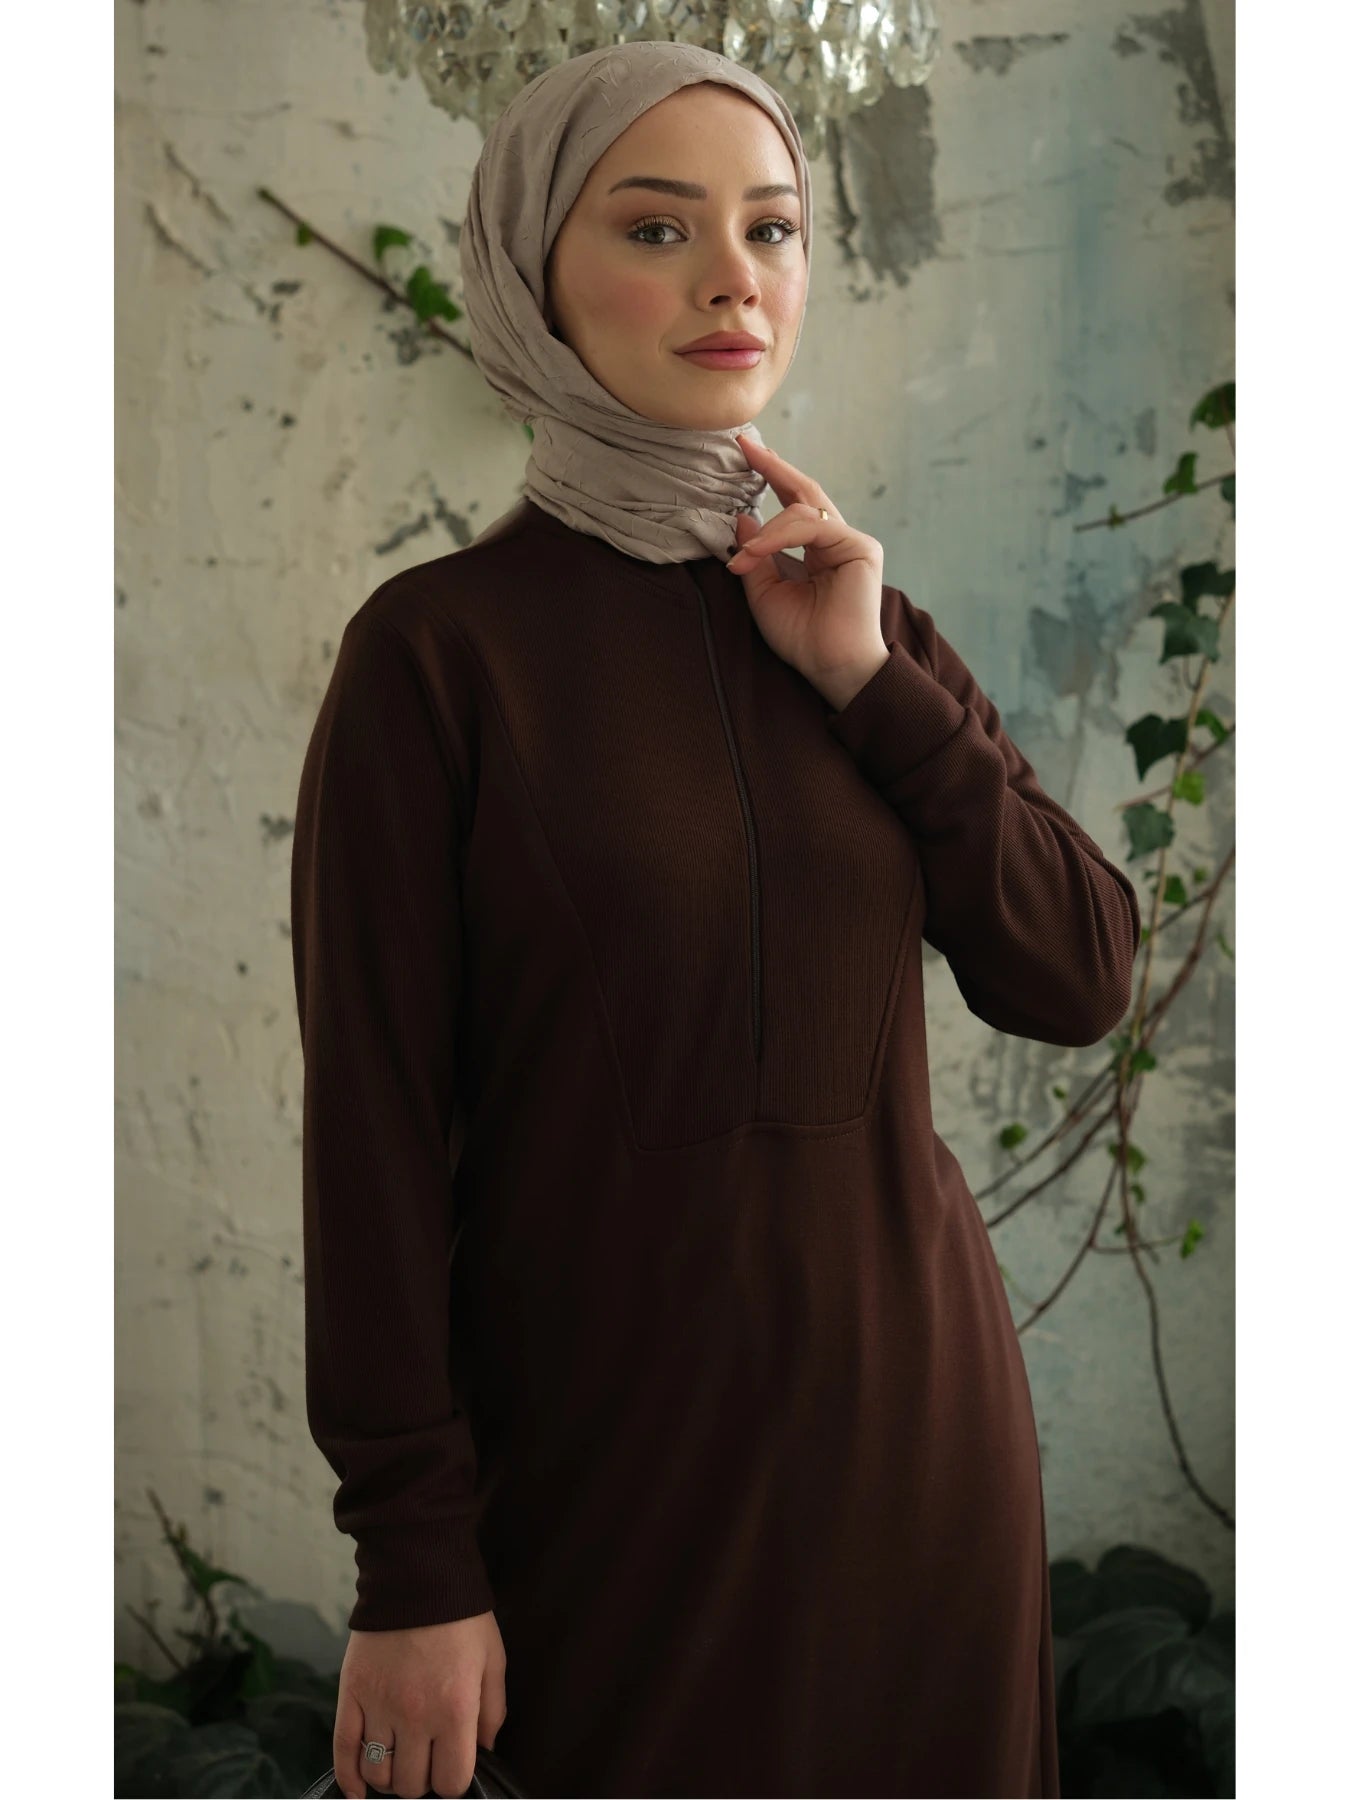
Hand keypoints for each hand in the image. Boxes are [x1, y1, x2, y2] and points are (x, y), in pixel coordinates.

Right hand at [333, 1610, 506, 1798]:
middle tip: (425, 1760)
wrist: (419, 1574)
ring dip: (389, 1777)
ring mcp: (378, 1706)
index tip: (452, 1766)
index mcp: (455, 1710)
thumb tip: (484, 1751)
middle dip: (421, 1780)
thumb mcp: (493, 1661)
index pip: (450, 1782)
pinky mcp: (351, 1692)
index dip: (452, 1780)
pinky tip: (357, 1789)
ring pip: (378, 1773)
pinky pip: (343, 1750)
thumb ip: (493, 1712)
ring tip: (399, 1762)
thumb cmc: (462, 1618)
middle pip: (411, 1784)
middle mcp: (415, 1716)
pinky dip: (348, 1777)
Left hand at [727, 435, 888, 710]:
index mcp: (816, 550)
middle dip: (773, 466)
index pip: (792, 504)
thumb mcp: (765, 593)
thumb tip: (742, 517)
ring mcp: (851, 542)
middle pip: (803, 492)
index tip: (742, 452)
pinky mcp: (860, 548)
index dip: (770, 476)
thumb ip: (756, 555)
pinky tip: (757, 553)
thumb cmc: (802, 638)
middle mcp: (836, 540)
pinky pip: (813, 527)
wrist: (831, 667)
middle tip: (744, 444)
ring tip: (744, 557)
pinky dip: (780, 536)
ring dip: (767, 531)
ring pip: (803, 510)